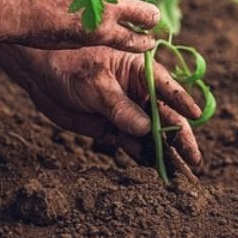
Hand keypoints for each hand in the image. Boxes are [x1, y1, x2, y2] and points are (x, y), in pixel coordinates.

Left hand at [0, 44, 202, 165]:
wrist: (40, 72)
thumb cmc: (70, 65)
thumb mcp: (95, 84)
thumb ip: (120, 107)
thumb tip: (145, 129)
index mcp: (140, 70)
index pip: (167, 87)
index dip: (182, 102)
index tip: (196, 115)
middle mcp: (138, 91)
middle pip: (165, 116)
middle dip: (179, 137)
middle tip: (193, 158)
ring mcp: (127, 111)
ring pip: (151, 133)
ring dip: (163, 151)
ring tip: (179, 171)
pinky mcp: (113, 127)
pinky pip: (132, 143)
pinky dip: (142, 155)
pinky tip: (154, 167)